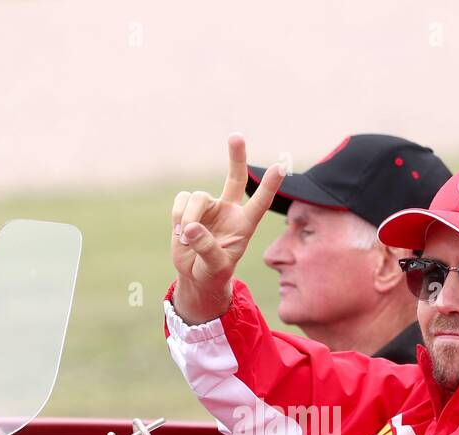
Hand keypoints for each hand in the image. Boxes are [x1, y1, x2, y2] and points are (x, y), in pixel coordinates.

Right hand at [171, 134, 284, 321]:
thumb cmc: (213, 272)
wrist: (196, 275)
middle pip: (235, 178)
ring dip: (188, 218)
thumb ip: (207, 248)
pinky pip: (181, 201)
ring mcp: (210, 207)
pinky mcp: (189, 207)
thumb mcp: (216, 267)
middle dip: (236, 157)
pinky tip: (180, 232)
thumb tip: (191, 227)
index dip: (270, 186)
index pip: (260, 203)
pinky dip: (177, 216)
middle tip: (236, 136)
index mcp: (245, 225)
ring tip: (186, 238)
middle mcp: (229, 210)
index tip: (280, 167)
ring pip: (197, 198)